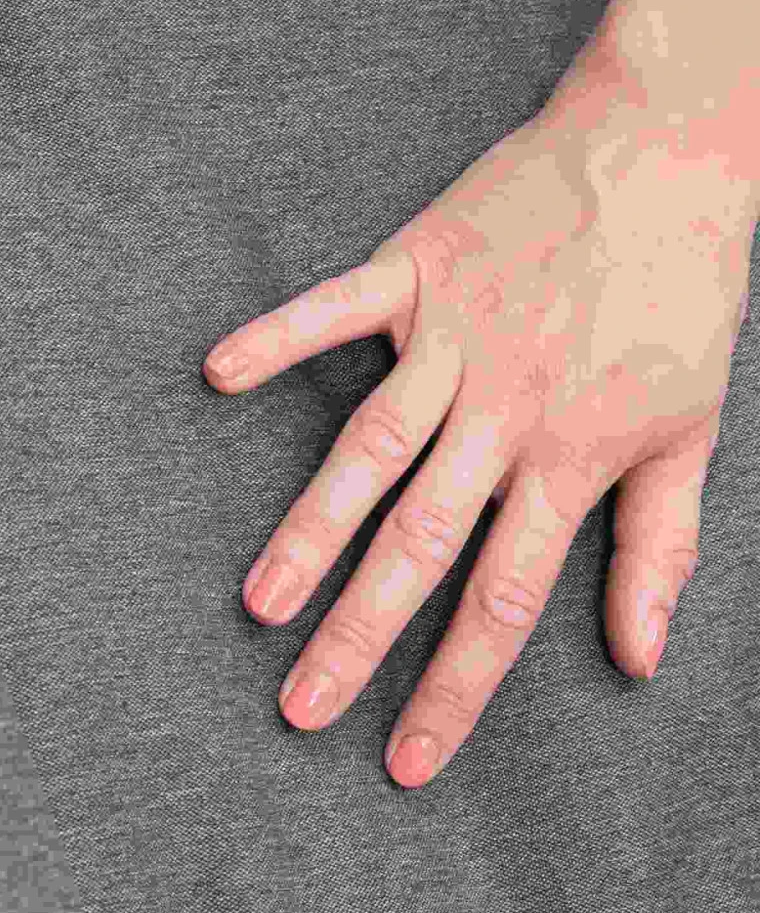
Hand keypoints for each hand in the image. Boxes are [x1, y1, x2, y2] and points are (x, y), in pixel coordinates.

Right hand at [203, 33, 757, 787]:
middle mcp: (503, 411)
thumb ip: (660, 550)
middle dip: (360, 634)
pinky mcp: (418, 268)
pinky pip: (336, 306)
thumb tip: (637, 660)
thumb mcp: (692, 432)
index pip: (503, 602)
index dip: (453, 690)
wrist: (668, 154)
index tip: (402, 758)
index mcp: (570, 457)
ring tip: (260, 600)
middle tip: (299, 707)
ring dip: (314, 526)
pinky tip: (220, 373)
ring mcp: (453, 337)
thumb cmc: (680, 297)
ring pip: (371, 445)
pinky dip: (278, 336)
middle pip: (422, 541)